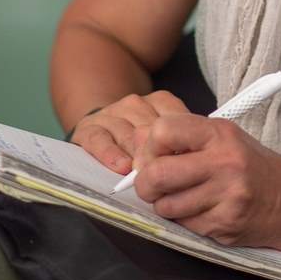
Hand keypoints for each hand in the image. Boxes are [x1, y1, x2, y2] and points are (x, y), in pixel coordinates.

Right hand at [68, 91, 190, 172]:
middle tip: (166, 176)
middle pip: (150, 130)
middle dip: (158, 155)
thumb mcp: (161, 137)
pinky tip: (121, 168)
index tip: (187, 162)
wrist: (98, 130)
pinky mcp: (88, 128)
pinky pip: (100, 140)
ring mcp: (110, 114)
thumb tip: (192, 162)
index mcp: (158, 102)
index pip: (173, 119)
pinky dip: (111, 154)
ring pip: (128, 136)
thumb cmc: (138, 142)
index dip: (179, 144)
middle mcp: (134, 104)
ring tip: (144, 176)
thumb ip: (177, 144)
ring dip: (137, 157)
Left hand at [130, 113, 280, 248]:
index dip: (149, 146)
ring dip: (165, 205)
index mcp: (220, 134)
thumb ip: (181, 138)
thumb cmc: (251, 166)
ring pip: (165, 206)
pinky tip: (203, 211)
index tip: (154, 155)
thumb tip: (134, 143)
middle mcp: (224, 163)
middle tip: (153, 184)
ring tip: (184, 198)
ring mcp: (226, 197)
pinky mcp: (225, 225)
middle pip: (157, 174)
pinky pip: (184, 226)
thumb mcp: (222, 139)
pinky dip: (185, 221)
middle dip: (145, 183)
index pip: (163, 131)